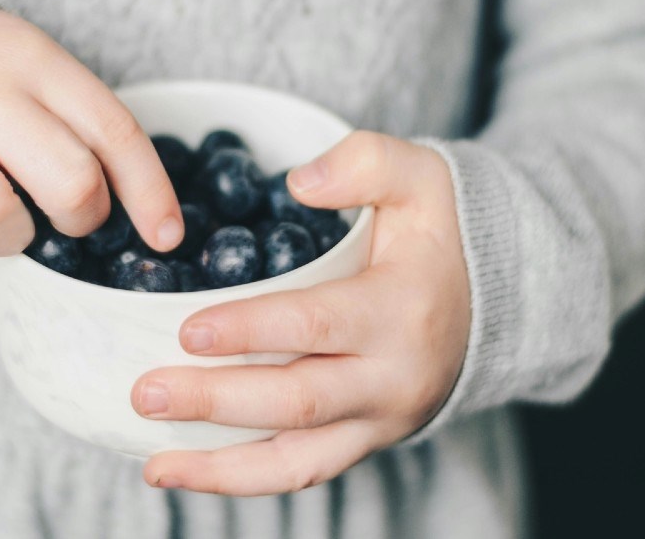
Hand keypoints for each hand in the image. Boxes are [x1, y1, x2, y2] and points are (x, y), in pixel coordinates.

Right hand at [0, 2, 181, 256]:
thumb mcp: (41, 70)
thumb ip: (86, 125)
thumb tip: (155, 221)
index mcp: (36, 63)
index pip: (114, 132)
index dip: (150, 194)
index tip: (165, 236)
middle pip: (70, 182)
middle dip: (82, 218)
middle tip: (64, 213)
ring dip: (10, 239)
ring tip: (3, 222)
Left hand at [131, 131, 470, 494]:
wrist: (499, 300)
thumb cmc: (441, 235)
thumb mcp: (422, 177)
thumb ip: (366, 162)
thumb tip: (298, 184)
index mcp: (401, 310)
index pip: (316, 326)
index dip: (250, 331)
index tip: (186, 331)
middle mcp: (394, 378)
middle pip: (297, 401)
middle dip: (216, 402)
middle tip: (145, 393)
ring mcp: (381, 420)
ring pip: (297, 461)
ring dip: (221, 468)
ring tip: (155, 465)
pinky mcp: (366, 441)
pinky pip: (303, 472)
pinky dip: (243, 481)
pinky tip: (186, 471)